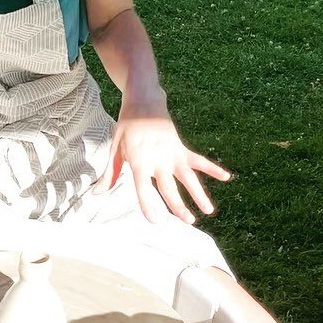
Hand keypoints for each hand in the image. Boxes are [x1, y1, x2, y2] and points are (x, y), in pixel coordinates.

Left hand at [92, 101, 231, 223]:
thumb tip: (96, 193)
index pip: (143, 187)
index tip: (156, 220)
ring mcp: (171, 153)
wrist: (143, 100)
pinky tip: (226, 176)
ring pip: (187, 177)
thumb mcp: (114, 148)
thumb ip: (110, 173)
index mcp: (139, 160)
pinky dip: (212, 168)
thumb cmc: (127, 126)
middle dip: (179, 205)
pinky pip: (198, 160)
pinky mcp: (180, 147)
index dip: (149, 204)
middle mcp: (157, 159)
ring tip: (208, 211)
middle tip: (189, 222)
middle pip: (169, 186)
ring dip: (199, 193)